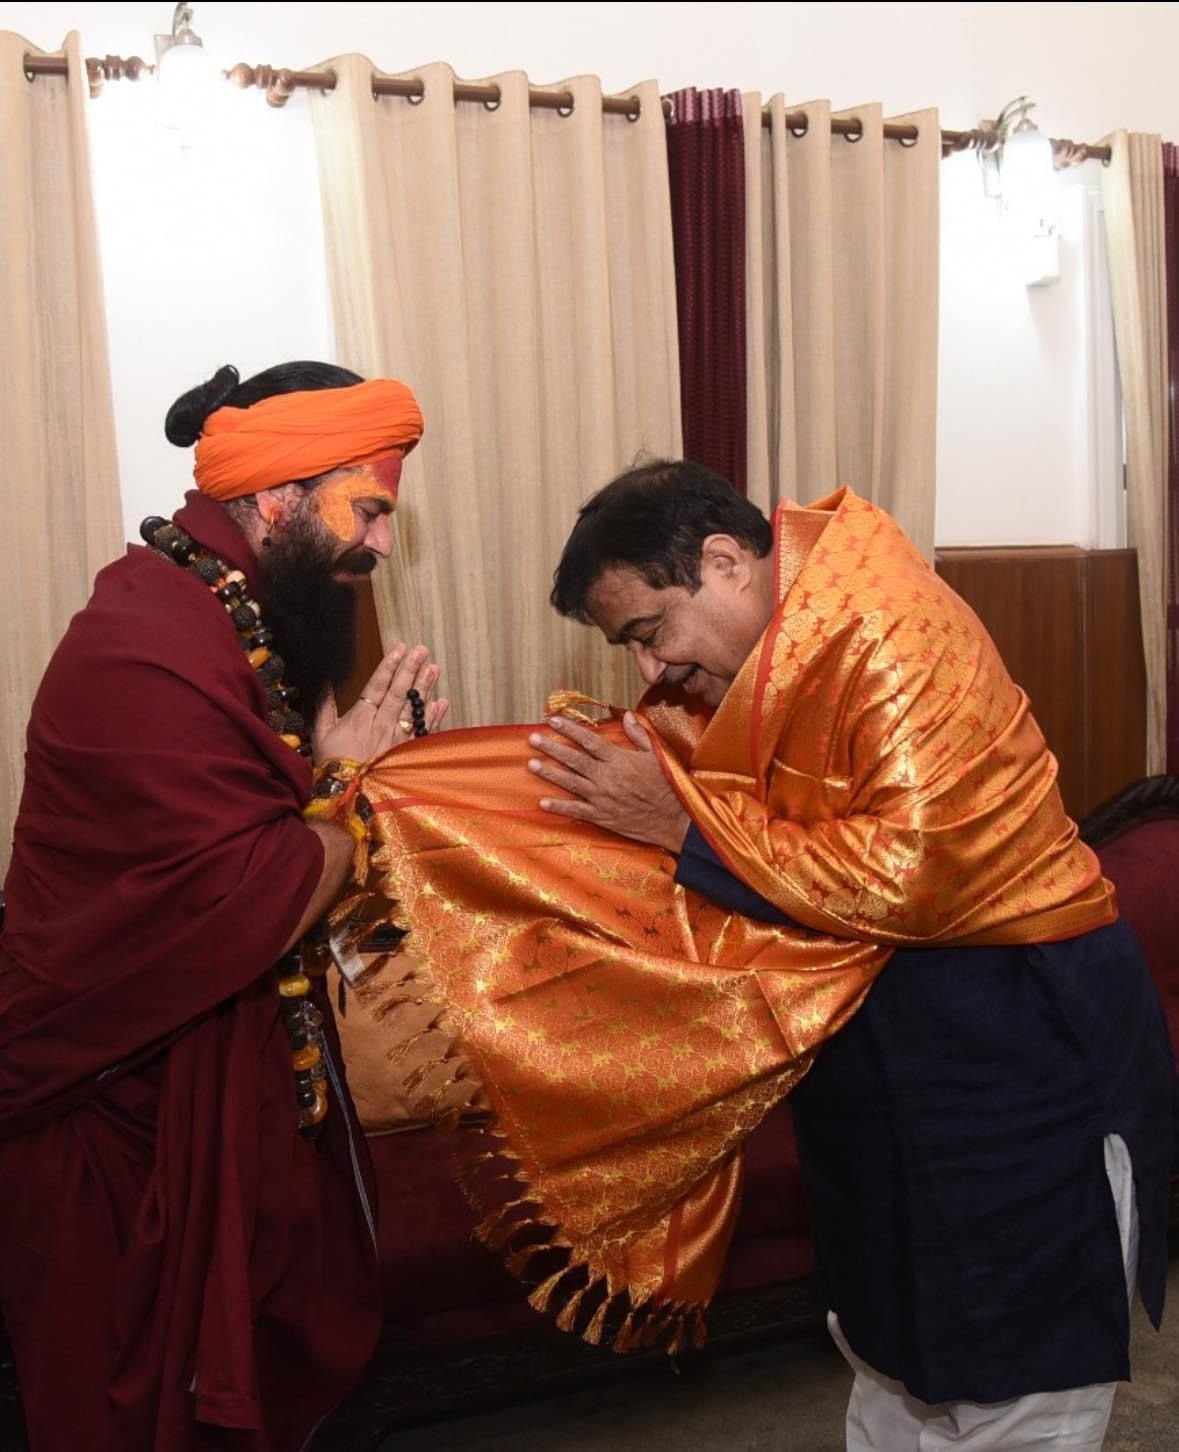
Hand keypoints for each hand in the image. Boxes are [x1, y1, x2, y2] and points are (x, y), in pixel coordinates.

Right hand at [313, 642, 449, 763]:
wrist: (347, 800)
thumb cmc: (332, 768)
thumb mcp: (321, 736)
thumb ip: (325, 709)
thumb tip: (325, 686)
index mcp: (359, 719)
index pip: (376, 686)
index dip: (388, 666)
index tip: (399, 649)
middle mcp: (380, 726)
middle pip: (398, 693)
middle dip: (410, 669)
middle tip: (421, 650)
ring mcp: (397, 741)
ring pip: (412, 709)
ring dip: (424, 687)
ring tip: (433, 668)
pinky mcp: (407, 755)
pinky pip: (423, 732)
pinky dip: (433, 717)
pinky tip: (441, 702)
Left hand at [528, 712, 689, 853]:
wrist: (675, 819)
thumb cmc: (668, 785)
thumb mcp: (658, 756)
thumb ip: (639, 735)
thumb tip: (627, 715)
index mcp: (619, 759)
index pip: (589, 740)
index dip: (569, 729)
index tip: (552, 720)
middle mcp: (606, 777)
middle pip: (574, 759)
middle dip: (552, 747)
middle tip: (532, 738)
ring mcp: (602, 798)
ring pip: (570, 782)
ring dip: (549, 773)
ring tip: (531, 764)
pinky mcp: (602, 816)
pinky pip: (576, 810)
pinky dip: (559, 806)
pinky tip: (542, 802)